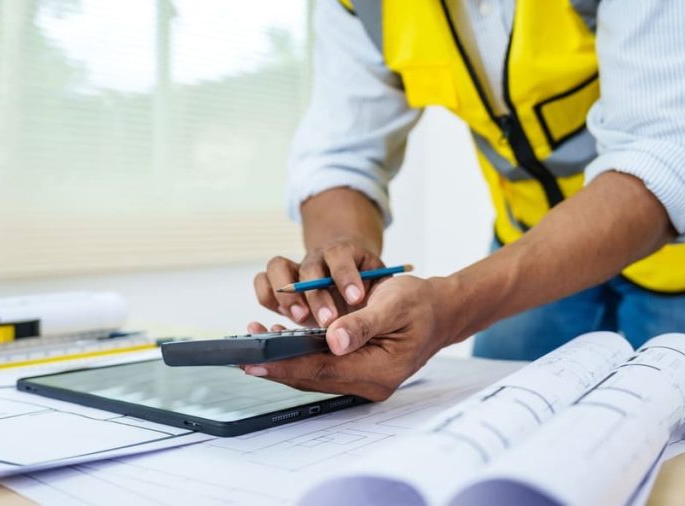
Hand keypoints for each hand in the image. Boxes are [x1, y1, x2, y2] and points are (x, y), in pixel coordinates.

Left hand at [242, 275, 456, 400]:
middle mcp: (369, 381)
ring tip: (254, 340)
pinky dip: (299, 354)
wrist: (441, 310)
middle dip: (277, 364)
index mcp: (380, 370)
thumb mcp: (395, 304)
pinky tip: (280, 338)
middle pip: (313, 377)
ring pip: (314, 373)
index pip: (322, 371)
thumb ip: (363, 323)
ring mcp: (363, 377)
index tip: (255, 361)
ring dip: (284, 359)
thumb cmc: (422, 304)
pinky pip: (321, 366)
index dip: (286, 366)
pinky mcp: (357, 368)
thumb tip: (335, 340)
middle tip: (242, 351)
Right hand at [253, 238, 383, 327]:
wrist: (359, 282)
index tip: (356, 299)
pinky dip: (268, 298)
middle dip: (317, 296)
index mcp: (346, 253)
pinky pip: (263, 283)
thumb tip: (344, 339)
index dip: (346, 276)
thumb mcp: (384, 295)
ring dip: (286, 294)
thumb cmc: (373, 291)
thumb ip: (370, 314)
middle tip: (329, 320)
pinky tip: (282, 321)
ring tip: (299, 318)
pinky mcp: (283, 288)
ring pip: (278, 267)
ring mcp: (297, 272)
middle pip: (310, 268)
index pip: (341, 255)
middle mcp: (318, 259)